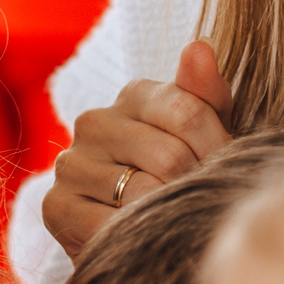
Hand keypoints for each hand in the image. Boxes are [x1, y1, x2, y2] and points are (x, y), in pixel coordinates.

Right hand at [41, 41, 233, 260]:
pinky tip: (146, 235)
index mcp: (134, 95)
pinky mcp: (55, 205)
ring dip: (167, 214)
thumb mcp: (203, 136)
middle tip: (203, 202)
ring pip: (141, 191)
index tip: (228, 171)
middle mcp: (94, 122)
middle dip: (195, 186)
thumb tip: (200, 47)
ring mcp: (70, 163)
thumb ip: (205, 95)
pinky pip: (109, 224)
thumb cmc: (180, 176)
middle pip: (169, 156)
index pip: (187, 111)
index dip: (218, 148)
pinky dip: (136, 236)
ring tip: (177, 221)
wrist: (138, 233)